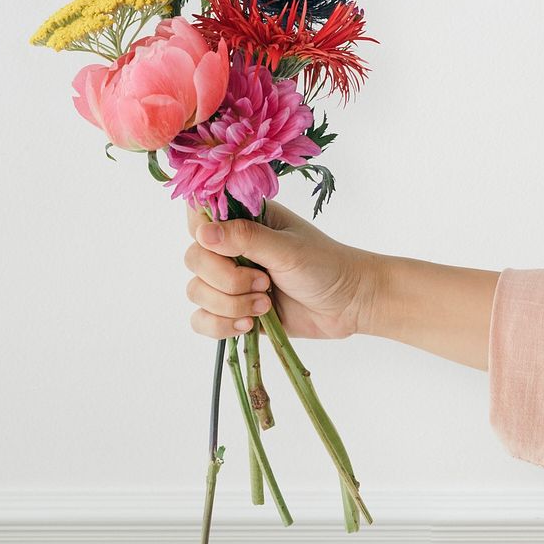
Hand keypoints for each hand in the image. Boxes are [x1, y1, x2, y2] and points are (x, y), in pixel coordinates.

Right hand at [184, 201, 380, 339]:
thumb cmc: (326, 265)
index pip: (199, 217)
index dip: (202, 233)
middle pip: (194, 259)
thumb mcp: (287, 248)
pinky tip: (249, 325)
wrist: (349, 304)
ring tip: (265, 305)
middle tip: (263, 283)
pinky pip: (202, 320)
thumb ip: (245, 238)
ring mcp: (231, 281)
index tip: (223, 249)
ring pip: (196, 292)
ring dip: (228, 305)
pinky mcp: (233, 311)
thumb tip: (203, 233)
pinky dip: (220, 326)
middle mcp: (232, 247)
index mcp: (244, 220)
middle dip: (225, 279)